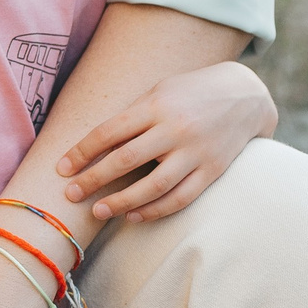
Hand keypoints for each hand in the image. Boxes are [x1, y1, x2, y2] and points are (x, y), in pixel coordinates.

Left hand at [56, 61, 276, 223]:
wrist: (246, 94)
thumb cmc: (190, 92)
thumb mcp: (159, 91)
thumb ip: (132, 116)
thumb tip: (97, 146)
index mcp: (156, 104)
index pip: (109, 131)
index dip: (82, 152)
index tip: (61, 168)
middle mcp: (175, 128)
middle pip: (126, 160)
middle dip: (94, 179)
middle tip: (69, 195)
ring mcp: (196, 151)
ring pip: (154, 185)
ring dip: (122, 202)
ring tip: (98, 212)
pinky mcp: (213, 170)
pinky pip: (181, 197)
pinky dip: (156, 210)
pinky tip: (134, 216)